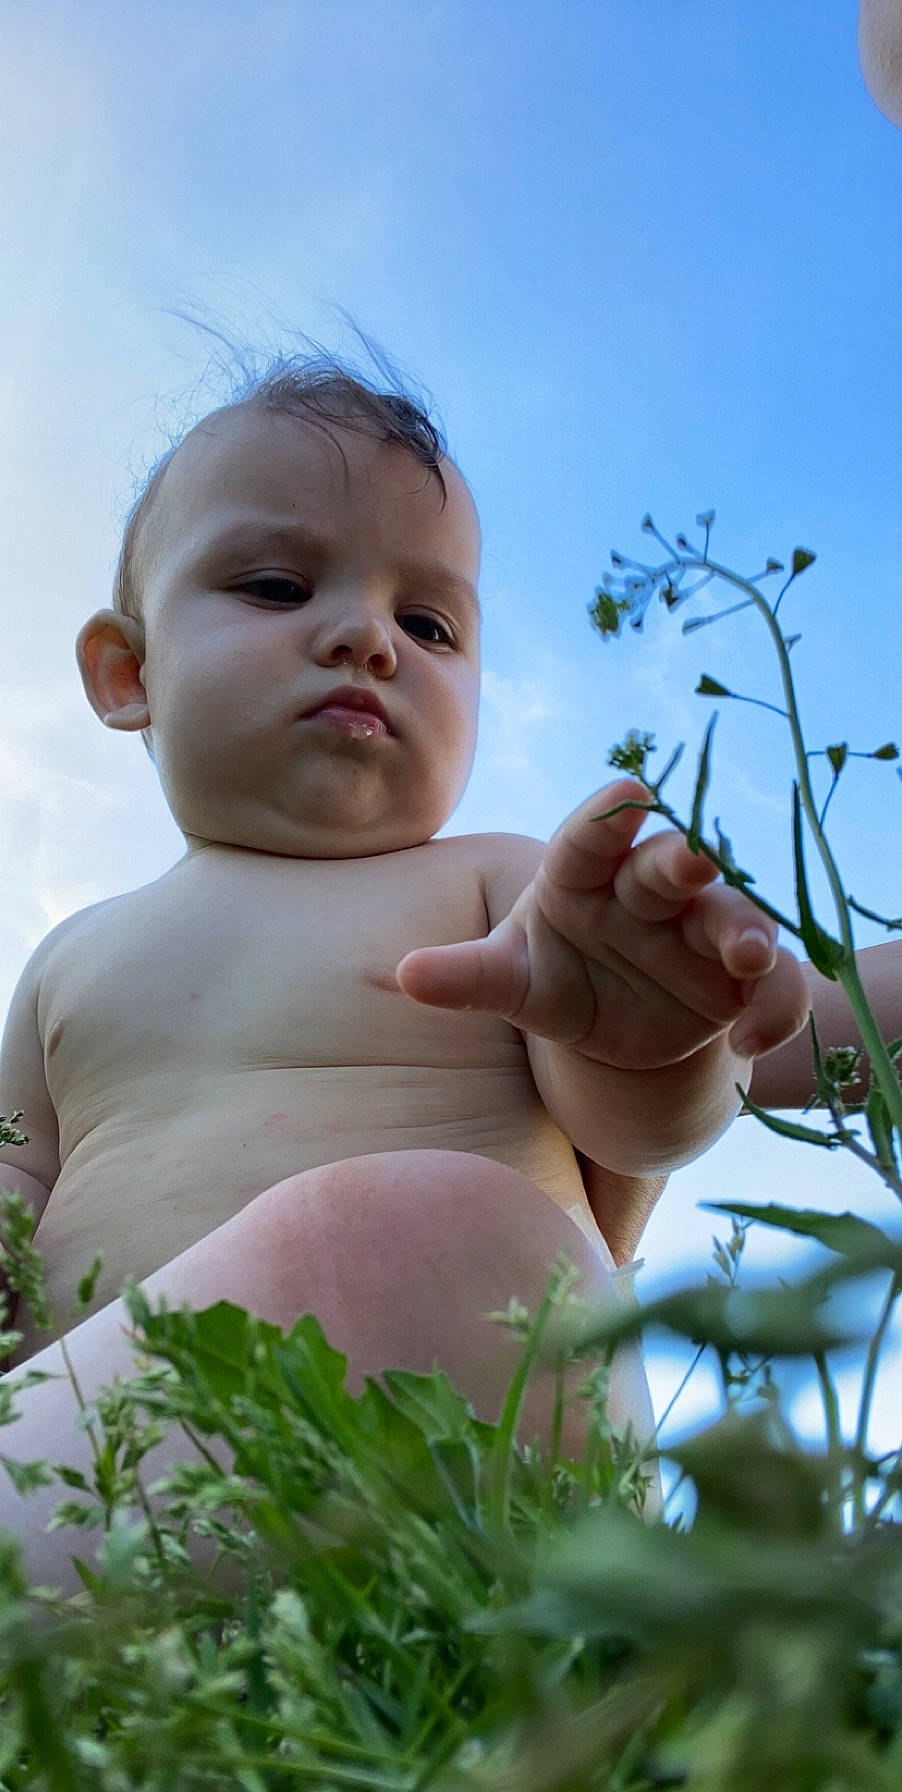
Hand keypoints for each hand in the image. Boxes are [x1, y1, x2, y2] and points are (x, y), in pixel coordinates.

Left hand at [396, 780, 809, 1071]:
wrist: (611, 1027)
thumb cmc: (552, 977)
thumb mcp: (512, 979)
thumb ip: (467, 975)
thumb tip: (406, 975)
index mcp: (583, 876)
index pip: (591, 838)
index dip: (608, 817)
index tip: (627, 793)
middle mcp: (647, 893)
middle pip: (668, 867)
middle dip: (684, 860)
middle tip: (695, 858)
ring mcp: (700, 932)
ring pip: (732, 917)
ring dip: (745, 932)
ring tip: (747, 957)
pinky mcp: (741, 981)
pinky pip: (771, 988)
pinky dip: (770, 1011)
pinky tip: (747, 1044)